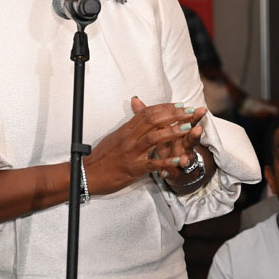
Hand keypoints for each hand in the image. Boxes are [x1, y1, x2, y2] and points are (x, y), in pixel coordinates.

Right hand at [83, 97, 205, 196]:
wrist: (87, 174)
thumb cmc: (102, 157)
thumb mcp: (115, 136)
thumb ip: (130, 125)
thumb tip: (138, 110)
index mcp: (126, 130)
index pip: (148, 113)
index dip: (165, 107)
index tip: (180, 105)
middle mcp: (129, 138)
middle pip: (154, 121)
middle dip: (174, 115)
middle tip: (190, 111)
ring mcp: (132, 153)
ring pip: (154, 138)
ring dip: (173, 131)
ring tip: (188, 127)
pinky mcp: (133, 168)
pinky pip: (153, 163)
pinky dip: (167, 161)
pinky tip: (179, 159)